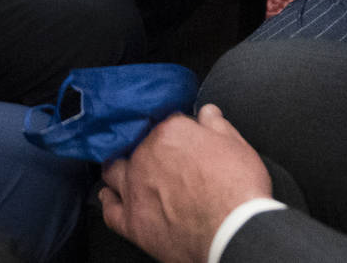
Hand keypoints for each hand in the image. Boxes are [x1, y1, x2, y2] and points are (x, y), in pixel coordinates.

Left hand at [98, 106, 273, 262]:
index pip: (167, 122)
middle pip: (136, 144)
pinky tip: (110, 197)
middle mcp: (146, 156)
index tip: (182, 139)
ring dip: (118, 168)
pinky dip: (108, 201)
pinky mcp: (132, 221)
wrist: (233, 234)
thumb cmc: (238, 191)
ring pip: (113, 170)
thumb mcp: (236, 145)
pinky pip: (110, 209)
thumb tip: (207, 112)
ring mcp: (135, 189)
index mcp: (170, 132)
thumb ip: (217, 124)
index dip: (176, 131)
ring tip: (123, 169)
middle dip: (145, 148)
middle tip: (158, 158)